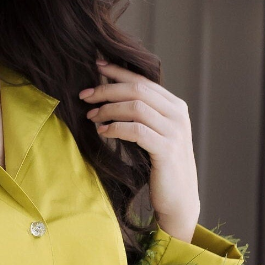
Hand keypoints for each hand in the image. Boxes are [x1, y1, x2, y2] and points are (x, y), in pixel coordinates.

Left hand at [80, 57, 200, 240]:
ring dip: (109, 109)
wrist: (179, 200)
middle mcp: (178, 115)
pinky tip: (102, 131)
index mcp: (175, 106)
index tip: (96, 65)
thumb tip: (110, 97)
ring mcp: (175, 132)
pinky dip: (116, 128)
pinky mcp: (166, 150)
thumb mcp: (155, 135)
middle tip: (85, 95)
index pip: (143, 80)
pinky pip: (137, 130)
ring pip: (136, 107)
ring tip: (91, 116)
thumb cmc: (161, 168)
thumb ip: (143, 115)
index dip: (118, 71)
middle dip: (107, 89)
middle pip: (138, 90)